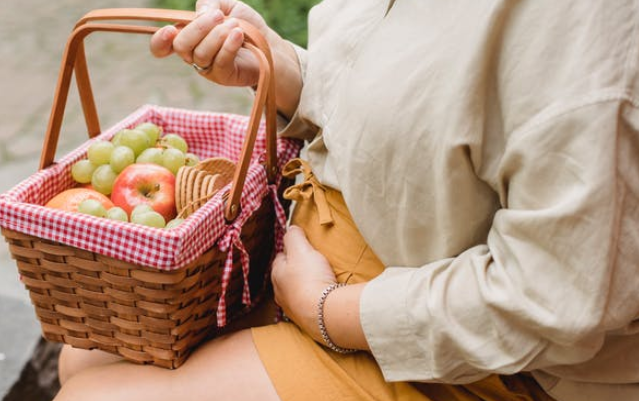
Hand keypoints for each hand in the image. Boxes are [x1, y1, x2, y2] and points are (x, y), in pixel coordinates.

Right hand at [150, 0, 270, 86]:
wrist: (268, 42)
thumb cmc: (243, 24)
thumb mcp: (225, 5)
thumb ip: (209, 3)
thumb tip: (200, 13)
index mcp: (188, 36)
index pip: (162, 46)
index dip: (160, 41)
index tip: (170, 30)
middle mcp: (193, 54)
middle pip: (181, 46)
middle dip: (199, 28)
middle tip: (219, 17)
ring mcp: (207, 68)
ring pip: (200, 54)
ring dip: (218, 35)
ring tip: (236, 26)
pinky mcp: (223, 76)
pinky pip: (219, 62)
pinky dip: (229, 45)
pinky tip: (238, 35)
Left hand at [271, 226, 336, 340]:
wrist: (324, 313)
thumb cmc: (310, 278)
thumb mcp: (301, 249)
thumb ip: (294, 236)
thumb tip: (291, 229)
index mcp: (276, 274)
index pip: (281, 257)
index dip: (292, 250)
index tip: (304, 248)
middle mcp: (280, 293)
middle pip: (289, 276)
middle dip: (299, 270)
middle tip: (315, 264)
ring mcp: (292, 309)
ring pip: (298, 292)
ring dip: (307, 286)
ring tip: (322, 280)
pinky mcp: (307, 320)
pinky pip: (309, 306)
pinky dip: (315, 300)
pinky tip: (325, 297)